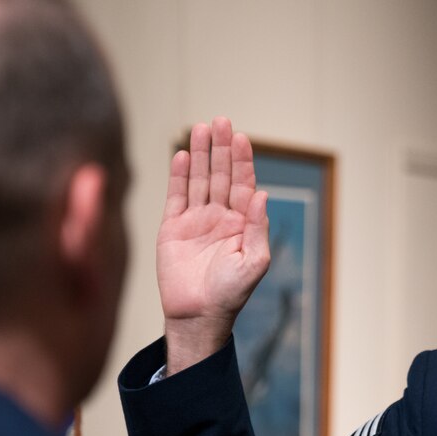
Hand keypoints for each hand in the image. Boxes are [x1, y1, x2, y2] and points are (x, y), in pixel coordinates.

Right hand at [157, 117, 270, 374]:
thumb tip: (263, 194)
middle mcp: (220, 217)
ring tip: (201, 127)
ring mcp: (196, 220)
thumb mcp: (254, 262)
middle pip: (221, 175)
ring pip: (199, 180)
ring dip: (201, 154)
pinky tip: (183, 155)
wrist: (199, 315)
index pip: (243, 184)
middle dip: (221, 148)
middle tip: (220, 120)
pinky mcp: (173, 228)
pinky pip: (176, 196)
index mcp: (242, 224)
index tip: (241, 137)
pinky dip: (179, 175)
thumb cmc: (231, 294)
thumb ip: (257, 227)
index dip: (242, 161)